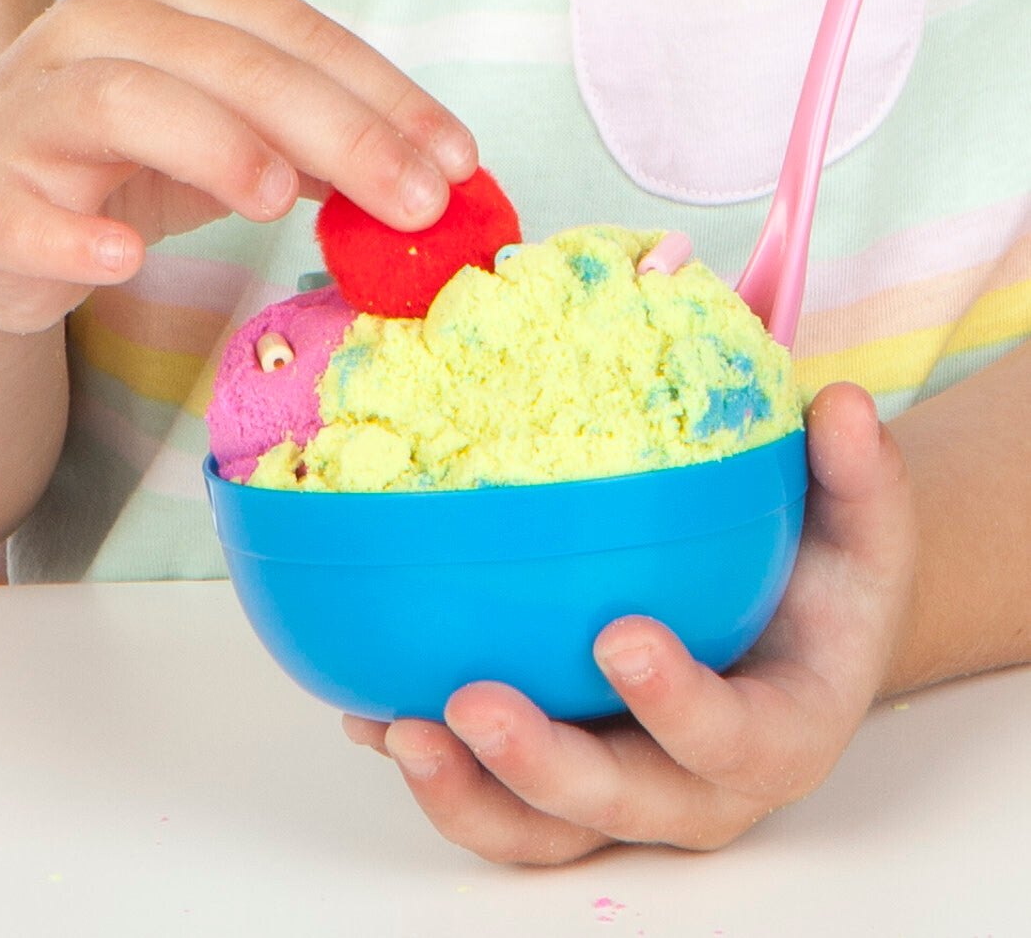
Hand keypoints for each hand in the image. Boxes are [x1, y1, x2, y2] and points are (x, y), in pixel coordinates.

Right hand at [0, 0, 476, 333]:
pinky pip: (19, 209)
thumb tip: (431, 174)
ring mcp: (36, 111)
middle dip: (338, 129)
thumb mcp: (239, 137)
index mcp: (170, 4)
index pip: (292, 31)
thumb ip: (318, 144)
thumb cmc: (137, 164)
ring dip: (214, 146)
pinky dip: (72, 234)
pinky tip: (125, 257)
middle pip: (229, 60)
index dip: (383, 93)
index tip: (458, 159)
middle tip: (414, 198)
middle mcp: (99, 33)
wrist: (8, 209)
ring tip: (279, 199)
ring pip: (124, 99)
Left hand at [343, 382, 916, 862]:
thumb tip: (845, 404)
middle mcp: (694, 786)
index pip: (734, 739)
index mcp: (777, 732)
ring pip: (540, 830)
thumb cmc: (824, 591)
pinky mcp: (565, 783)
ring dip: (465, 791)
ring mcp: (622, 791)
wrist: (787, 646)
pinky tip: (374, 709)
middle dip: (542, 767)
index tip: (620, 636)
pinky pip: (495, 796)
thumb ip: (859, 477)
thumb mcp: (860, 533)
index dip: (679, 703)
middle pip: (618, 806)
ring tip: (395, 726)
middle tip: (472, 702)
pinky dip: (435, 765)